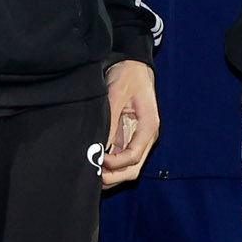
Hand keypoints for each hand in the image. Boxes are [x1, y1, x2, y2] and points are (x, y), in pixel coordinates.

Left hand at [100, 60, 158, 185]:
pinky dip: (110, 165)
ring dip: (112, 174)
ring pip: (128, 167)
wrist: (133, 65)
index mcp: (149, 126)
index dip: (116, 163)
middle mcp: (146, 136)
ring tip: (92, 174)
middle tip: (93, 177)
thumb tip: (98, 145)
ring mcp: (137, 138)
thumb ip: (110, 120)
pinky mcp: (128, 136)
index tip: (98, 158)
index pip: (134, 156)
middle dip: (114, 176)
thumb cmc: (128, 75)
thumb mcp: (116, 94)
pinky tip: (95, 164)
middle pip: (133, 168)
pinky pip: (120, 158)